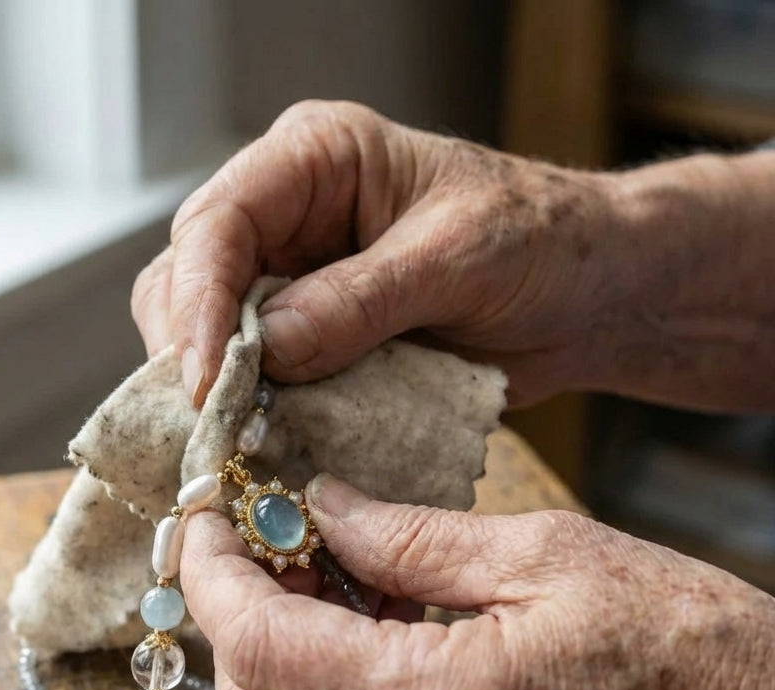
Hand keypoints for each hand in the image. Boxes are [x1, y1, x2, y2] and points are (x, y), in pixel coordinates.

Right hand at [133, 100, 774, 412]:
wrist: (586, 296)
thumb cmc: (541, 244)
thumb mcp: (457, 258)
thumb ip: (359, 301)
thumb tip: (265, 350)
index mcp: (316, 160)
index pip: (219, 222)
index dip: (199, 302)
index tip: (206, 379)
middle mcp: (288, 217)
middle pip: (189, 280)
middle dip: (194, 353)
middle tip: (215, 424)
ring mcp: (294, 282)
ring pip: (211, 337)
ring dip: (221, 391)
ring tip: (241, 439)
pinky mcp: (310, 341)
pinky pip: (258, 378)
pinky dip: (257, 414)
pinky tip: (269, 443)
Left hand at [181, 477, 774, 689]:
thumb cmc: (688, 647)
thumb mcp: (546, 553)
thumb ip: (406, 533)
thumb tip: (318, 507)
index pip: (259, 645)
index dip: (213, 576)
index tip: (205, 523)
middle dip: (237, 621)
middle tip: (270, 549)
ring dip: (278, 670)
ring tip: (327, 593)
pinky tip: (366, 656)